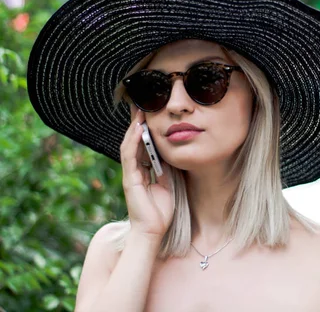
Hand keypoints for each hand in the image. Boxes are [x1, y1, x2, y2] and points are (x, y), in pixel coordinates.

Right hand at [119, 105, 173, 238]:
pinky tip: (137, 129)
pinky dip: (133, 141)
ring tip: (139, 111)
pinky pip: (129, 156)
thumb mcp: (168, 183)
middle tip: (142, 104)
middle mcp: (134, 170)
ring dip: (134, 127)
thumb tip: (173, 153)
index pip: (142, 145)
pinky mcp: (129, 180)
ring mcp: (130, 174)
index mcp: (143, 171)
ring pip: (129, 145)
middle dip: (137, 123)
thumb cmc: (161, 210)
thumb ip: (167, 169)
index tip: (151, 112)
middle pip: (133, 141)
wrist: (153, 231)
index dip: (145, 129)